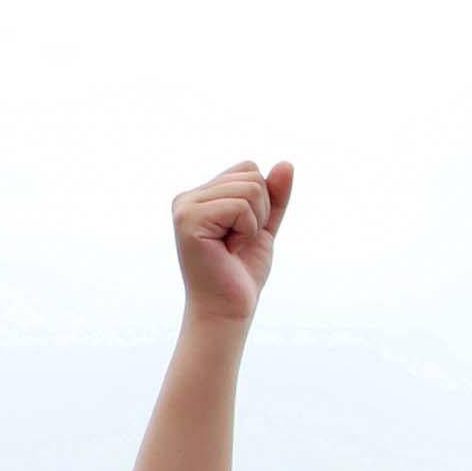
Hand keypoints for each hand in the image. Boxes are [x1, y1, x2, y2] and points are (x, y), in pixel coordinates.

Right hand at [170, 160, 294, 326]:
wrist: (229, 307)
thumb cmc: (242, 271)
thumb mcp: (265, 226)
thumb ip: (274, 196)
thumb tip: (286, 163)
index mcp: (201, 195)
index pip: (249, 168)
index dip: (262, 201)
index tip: (244, 231)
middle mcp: (188, 197)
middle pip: (251, 174)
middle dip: (260, 210)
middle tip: (239, 240)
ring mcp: (185, 206)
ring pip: (250, 188)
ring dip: (254, 222)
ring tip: (233, 244)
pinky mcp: (188, 219)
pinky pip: (240, 206)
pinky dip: (247, 229)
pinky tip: (228, 248)